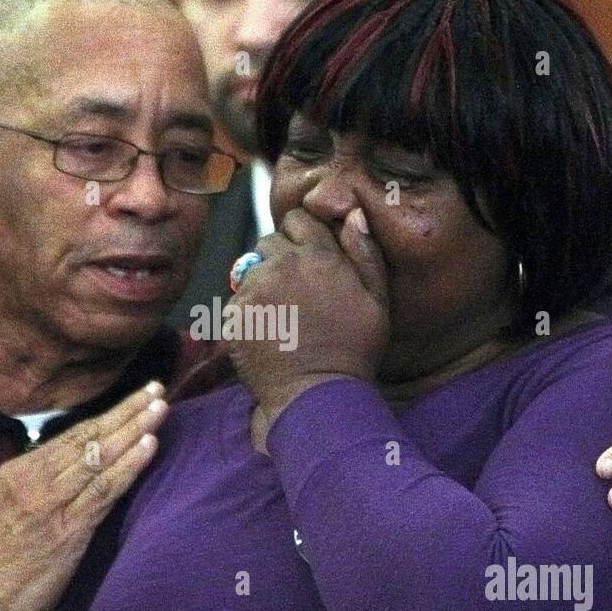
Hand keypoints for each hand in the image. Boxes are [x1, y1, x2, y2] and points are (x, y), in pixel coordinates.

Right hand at [0, 381, 168, 610]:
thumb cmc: (2, 560)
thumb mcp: (12, 508)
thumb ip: (41, 482)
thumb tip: (77, 460)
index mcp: (19, 471)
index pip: (72, 434)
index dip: (108, 414)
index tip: (137, 396)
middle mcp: (33, 480)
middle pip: (89, 438)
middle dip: (127, 411)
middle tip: (157, 389)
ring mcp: (50, 504)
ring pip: (99, 458)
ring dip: (134, 431)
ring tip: (160, 410)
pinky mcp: (66, 531)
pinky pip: (104, 491)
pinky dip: (129, 466)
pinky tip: (149, 448)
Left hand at [229, 207, 389, 449]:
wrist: (315, 395)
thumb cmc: (353, 351)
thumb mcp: (377, 301)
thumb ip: (365, 253)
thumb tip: (353, 215)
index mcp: (319, 256)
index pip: (298, 219)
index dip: (303, 235)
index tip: (310, 258)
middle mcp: (282, 264)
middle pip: (270, 240)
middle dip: (281, 257)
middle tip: (296, 290)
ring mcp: (254, 288)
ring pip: (251, 267)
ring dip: (263, 282)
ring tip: (282, 314)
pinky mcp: (234, 313)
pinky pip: (237, 298)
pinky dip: (249, 310)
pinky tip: (268, 332)